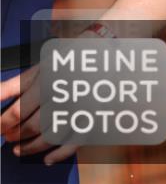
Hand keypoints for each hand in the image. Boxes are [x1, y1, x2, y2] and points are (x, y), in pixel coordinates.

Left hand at [0, 33, 105, 164]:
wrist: (107, 56)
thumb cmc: (71, 60)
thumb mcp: (41, 66)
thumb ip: (14, 85)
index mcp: (50, 81)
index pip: (17, 112)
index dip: (3, 124)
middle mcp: (66, 96)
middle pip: (32, 126)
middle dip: (16, 135)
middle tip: (9, 136)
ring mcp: (81, 108)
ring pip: (50, 137)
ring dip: (31, 147)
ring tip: (20, 149)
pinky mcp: (92, 117)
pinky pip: (75, 142)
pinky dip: (58, 154)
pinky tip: (47, 158)